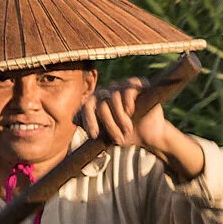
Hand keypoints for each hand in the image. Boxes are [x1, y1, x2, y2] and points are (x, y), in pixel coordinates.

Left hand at [79, 77, 205, 179]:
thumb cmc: (125, 135)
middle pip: (101, 105)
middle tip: (118, 140)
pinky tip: (130, 112)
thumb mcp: (105, 135)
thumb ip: (91, 128)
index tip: (94, 136)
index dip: (89, 121)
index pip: (86, 107)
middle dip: (109, 125)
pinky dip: (127, 102)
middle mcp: (107, 91)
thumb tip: (74, 118)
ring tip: (127, 131)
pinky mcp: (137, 83)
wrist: (148, 135)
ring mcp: (121, 85)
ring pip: (114, 99)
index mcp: (96, 101)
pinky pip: (127, 89)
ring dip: (121, 119)